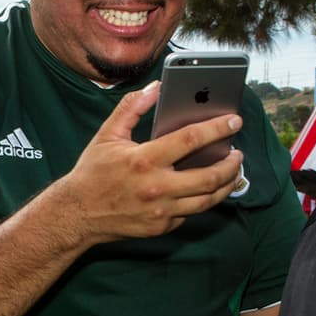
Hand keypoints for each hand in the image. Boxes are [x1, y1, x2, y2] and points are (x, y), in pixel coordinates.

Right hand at [52, 82, 244, 246]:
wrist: (77, 213)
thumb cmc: (92, 172)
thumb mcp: (107, 134)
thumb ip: (132, 107)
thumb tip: (156, 88)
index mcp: (144, 160)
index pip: (191, 139)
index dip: (218, 128)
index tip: (234, 121)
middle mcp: (156, 187)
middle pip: (209, 176)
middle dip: (231, 163)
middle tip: (238, 152)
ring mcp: (161, 211)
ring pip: (207, 200)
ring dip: (226, 184)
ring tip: (233, 171)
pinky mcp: (162, 227)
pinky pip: (191, 212)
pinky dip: (203, 199)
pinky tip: (208, 188)